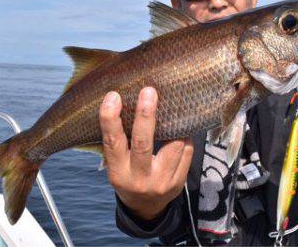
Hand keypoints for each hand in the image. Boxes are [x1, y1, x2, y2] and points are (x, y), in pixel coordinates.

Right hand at [99, 87, 193, 219]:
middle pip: (143, 144)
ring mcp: (162, 183)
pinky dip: (184, 136)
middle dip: (146, 116)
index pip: (112, 143)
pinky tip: (180, 130)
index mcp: (118, 172)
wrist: (145, 207)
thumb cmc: (129, 175)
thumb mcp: (117, 163)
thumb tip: (128, 101)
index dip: (111, 119)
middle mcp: (139, 179)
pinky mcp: (179, 183)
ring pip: (173, 146)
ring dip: (174, 125)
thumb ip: (120, 141)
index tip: (113, 96)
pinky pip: (187, 151)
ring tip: (172, 109)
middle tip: (148, 91)